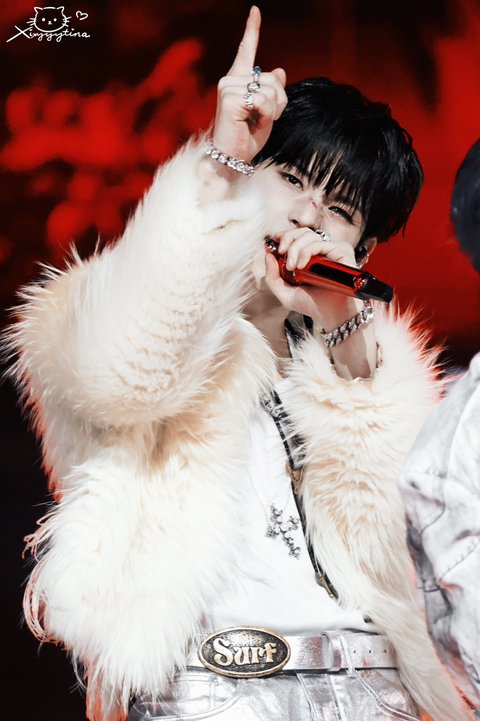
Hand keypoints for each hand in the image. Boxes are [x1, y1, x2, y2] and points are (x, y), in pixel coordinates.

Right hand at [212, 6, 287, 162]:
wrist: (231, 158)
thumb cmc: (246, 138)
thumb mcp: (266, 112)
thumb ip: (272, 91)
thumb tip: (280, 70)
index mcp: (238, 81)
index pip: (246, 51)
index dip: (252, 30)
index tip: (255, 11)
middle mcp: (230, 80)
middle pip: (273, 79)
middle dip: (278, 102)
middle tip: (264, 119)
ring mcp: (228, 87)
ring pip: (270, 90)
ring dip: (272, 111)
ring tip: (256, 122)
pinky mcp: (230, 97)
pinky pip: (263, 100)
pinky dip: (266, 115)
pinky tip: (251, 123)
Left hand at [263, 228, 362, 325]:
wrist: (331, 315)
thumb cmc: (312, 305)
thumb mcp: (285, 293)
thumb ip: (272, 276)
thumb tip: (267, 254)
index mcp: (309, 258)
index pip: (297, 236)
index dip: (284, 235)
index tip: (273, 241)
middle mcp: (321, 252)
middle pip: (302, 231)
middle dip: (287, 238)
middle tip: (281, 252)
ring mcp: (332, 251)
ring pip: (310, 235)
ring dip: (295, 249)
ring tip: (293, 267)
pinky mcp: (342, 252)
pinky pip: (321, 243)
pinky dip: (307, 251)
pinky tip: (302, 266)